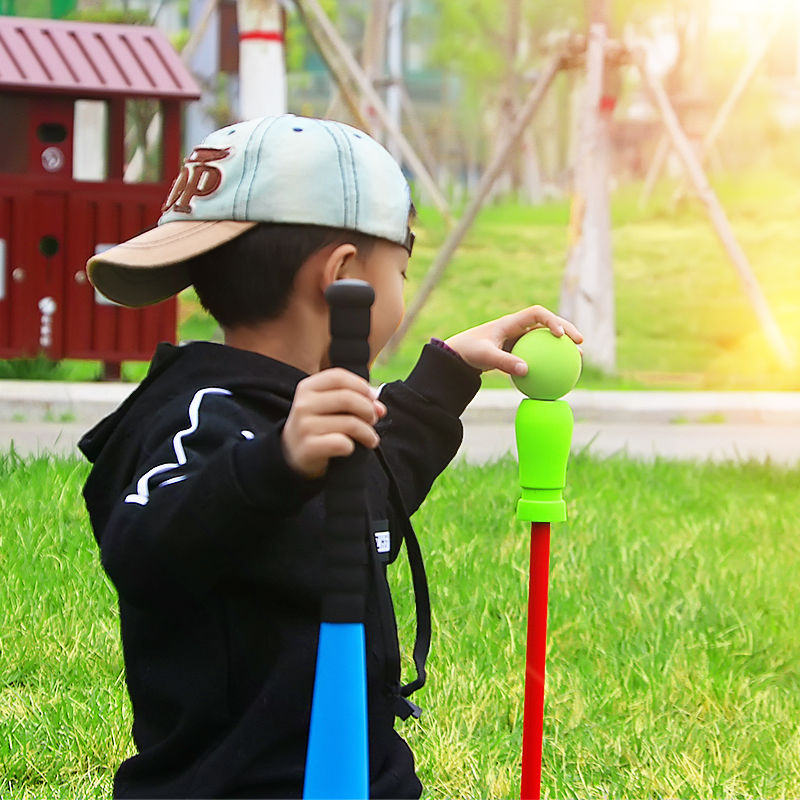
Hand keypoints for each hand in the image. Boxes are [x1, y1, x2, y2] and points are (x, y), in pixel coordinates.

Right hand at [282, 368, 386, 478]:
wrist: (293, 452)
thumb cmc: (318, 424)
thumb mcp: (327, 404)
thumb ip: (352, 397)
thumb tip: (378, 405)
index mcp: (307, 387)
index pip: (338, 376)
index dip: (361, 386)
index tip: (373, 399)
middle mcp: (303, 404)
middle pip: (347, 398)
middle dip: (368, 410)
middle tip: (374, 420)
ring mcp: (304, 426)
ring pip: (350, 423)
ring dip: (368, 432)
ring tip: (371, 438)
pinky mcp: (308, 447)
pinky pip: (342, 443)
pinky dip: (352, 446)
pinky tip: (351, 448)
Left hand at [444, 305, 582, 375]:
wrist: (457, 357)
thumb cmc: (469, 352)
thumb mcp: (485, 356)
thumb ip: (504, 362)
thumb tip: (527, 371)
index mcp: (511, 322)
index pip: (537, 313)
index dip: (552, 320)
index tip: (560, 335)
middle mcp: (517, 328)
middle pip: (548, 323)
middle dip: (567, 329)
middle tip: (580, 342)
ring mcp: (518, 339)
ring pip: (546, 339)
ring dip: (562, 346)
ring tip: (579, 358)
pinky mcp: (518, 351)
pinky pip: (538, 354)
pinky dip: (549, 362)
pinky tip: (559, 377)